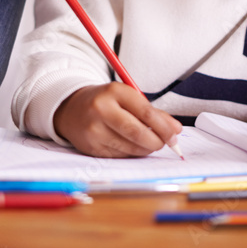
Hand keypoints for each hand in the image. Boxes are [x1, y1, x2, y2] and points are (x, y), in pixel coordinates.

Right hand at [53, 82, 182, 157]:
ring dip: (146, 149)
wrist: (71, 109)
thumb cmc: (106, 102)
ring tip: (149, 143)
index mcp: (114, 91)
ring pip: (130, 147)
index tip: (175, 135)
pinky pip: (120, 155)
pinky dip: (132, 153)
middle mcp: (101, 109)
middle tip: (166, 143)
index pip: (146, 112)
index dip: (164, 127)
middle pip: (137, 133)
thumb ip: (152, 112)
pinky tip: (132, 146)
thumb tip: (175, 130)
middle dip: (157, 142)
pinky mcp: (91, 147)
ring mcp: (94, 130)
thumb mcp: (127, 98)